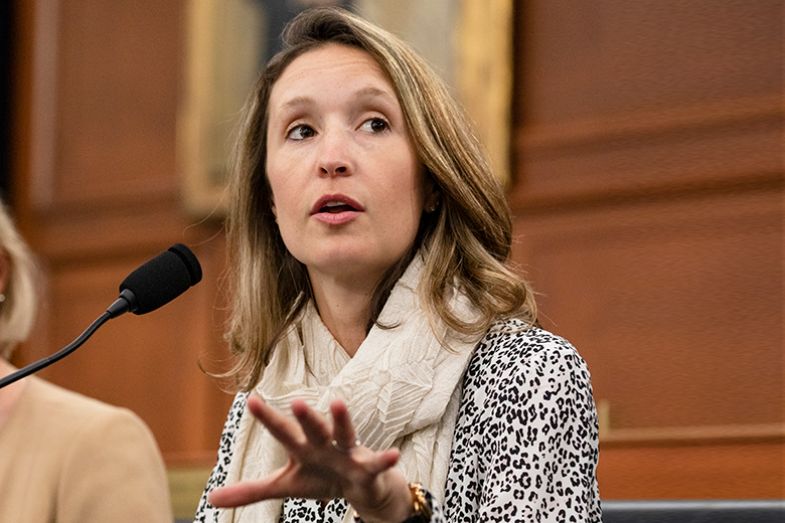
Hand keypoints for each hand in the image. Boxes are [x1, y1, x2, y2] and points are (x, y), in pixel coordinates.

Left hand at [207, 395, 413, 522]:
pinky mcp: (368, 468)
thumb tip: (211, 497)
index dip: (268, 417)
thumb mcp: (284, 486)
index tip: (251, 400)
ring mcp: (347, 454)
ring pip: (344, 435)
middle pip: (313, 429)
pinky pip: (377, 464)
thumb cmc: (319, 478)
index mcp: (303, 448)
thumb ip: (249, 490)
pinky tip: (395, 454)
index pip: (282, 431)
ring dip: (342, 420)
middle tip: (295, 400)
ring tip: (338, 403)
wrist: (359, 487)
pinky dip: (385, 460)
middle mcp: (324, 444)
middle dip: (305, 416)